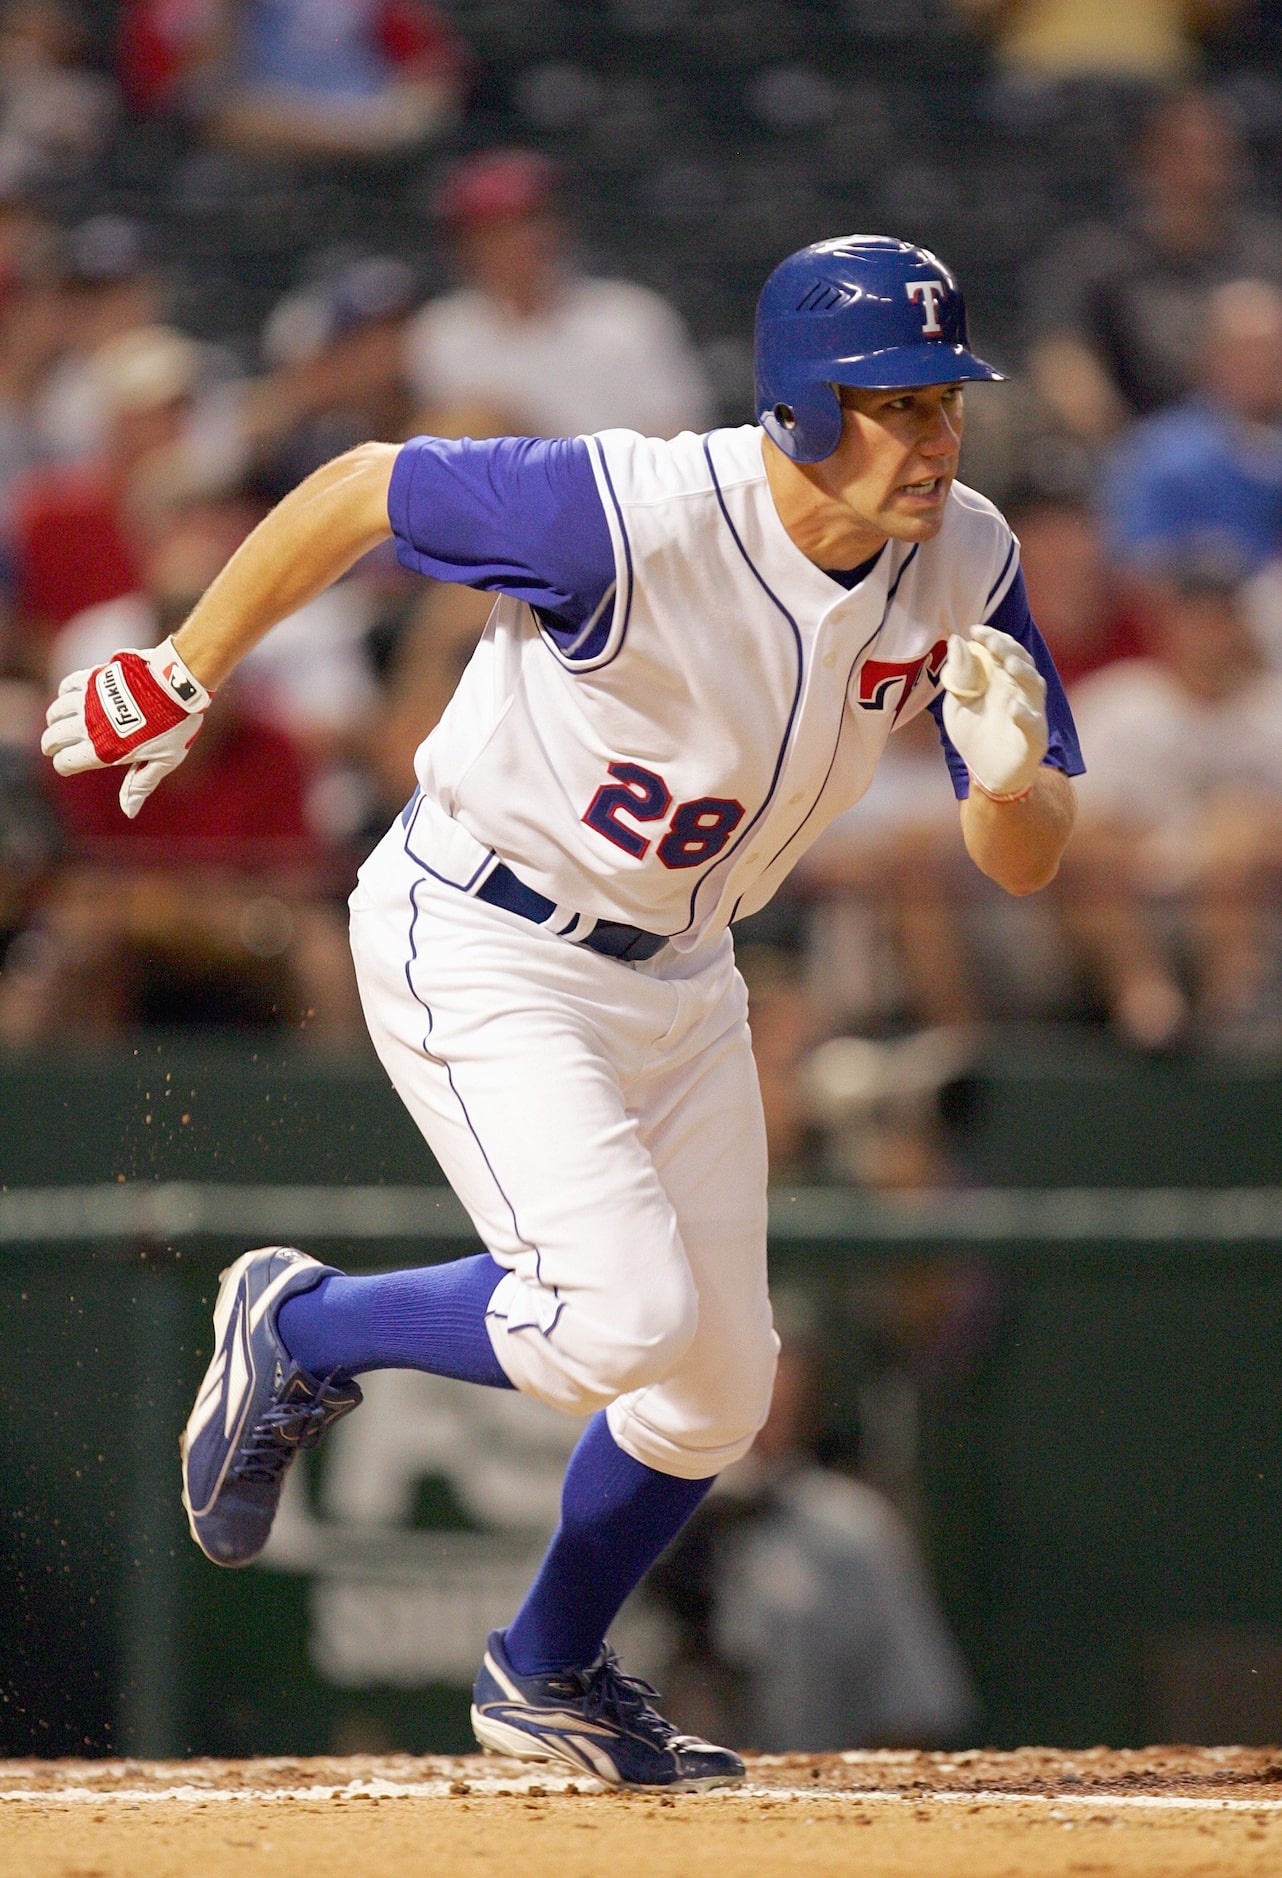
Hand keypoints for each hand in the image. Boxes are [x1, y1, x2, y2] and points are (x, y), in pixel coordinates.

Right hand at [40, 637, 212, 818]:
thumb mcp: (163, 761)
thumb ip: (141, 784)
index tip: (64, 767)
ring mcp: (89, 699)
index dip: (62, 766)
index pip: (67, 762)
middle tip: (52, 747)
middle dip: (51, 745)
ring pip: (57, 711)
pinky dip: (63, 694)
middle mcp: (89, 725)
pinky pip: (67, 686)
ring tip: (56, 723)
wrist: (177, 684)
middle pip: (55, 737)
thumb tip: (129, 812)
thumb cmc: (174, 726)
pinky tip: (67, 697)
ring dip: (54, 719)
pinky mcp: (93, 677)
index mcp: (103, 749)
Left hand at [941, 623, 1047, 799]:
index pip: (1004, 650)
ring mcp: (1031, 713)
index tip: (975, 630)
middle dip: (1009, 649)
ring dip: (1024, 673)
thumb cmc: (975, 732)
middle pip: (1022, 662)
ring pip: (1035, 687)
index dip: (993, 638)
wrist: (984, 773)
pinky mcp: (1034, 739)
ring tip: (1009, 665)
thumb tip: (957, 640)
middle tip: (992, 641)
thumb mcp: (959, 702)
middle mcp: (1020, 691)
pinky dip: (1027, 717)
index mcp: (1003, 678)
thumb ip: (959, 674)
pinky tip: (1015, 709)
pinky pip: (1035, 725)